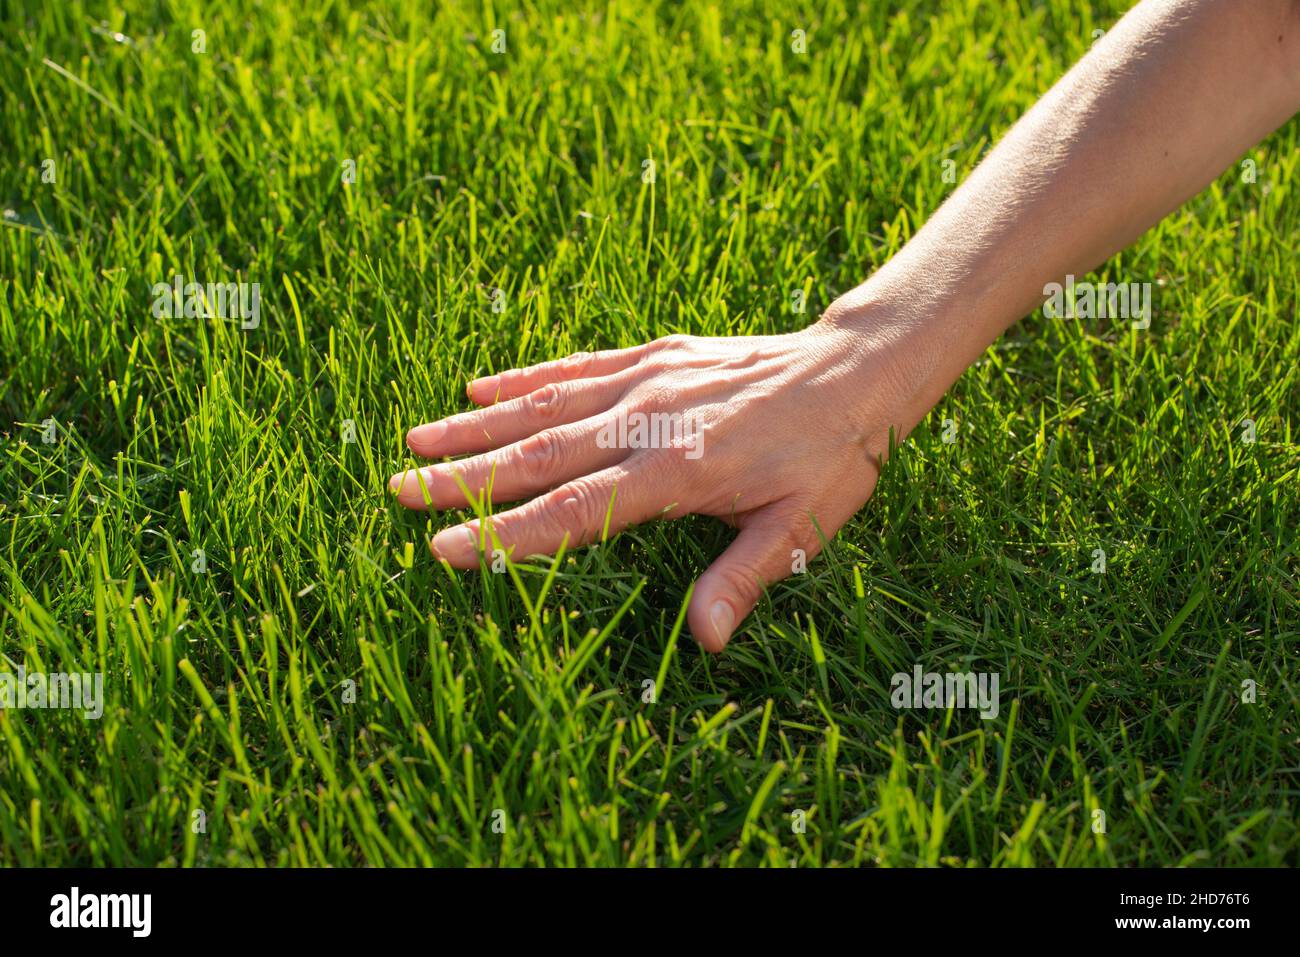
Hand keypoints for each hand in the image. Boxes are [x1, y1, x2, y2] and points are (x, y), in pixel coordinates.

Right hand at [389, 309, 935, 650]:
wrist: (856, 370)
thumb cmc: (831, 459)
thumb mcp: (801, 529)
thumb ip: (744, 580)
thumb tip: (703, 642)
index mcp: (677, 471)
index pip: (573, 511)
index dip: (505, 534)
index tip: (443, 550)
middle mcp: (649, 421)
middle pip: (539, 456)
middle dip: (463, 478)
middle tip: (398, 492)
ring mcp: (647, 381)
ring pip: (545, 406)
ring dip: (476, 426)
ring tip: (414, 439)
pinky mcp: (654, 355)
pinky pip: (578, 367)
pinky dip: (525, 378)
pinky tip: (479, 386)